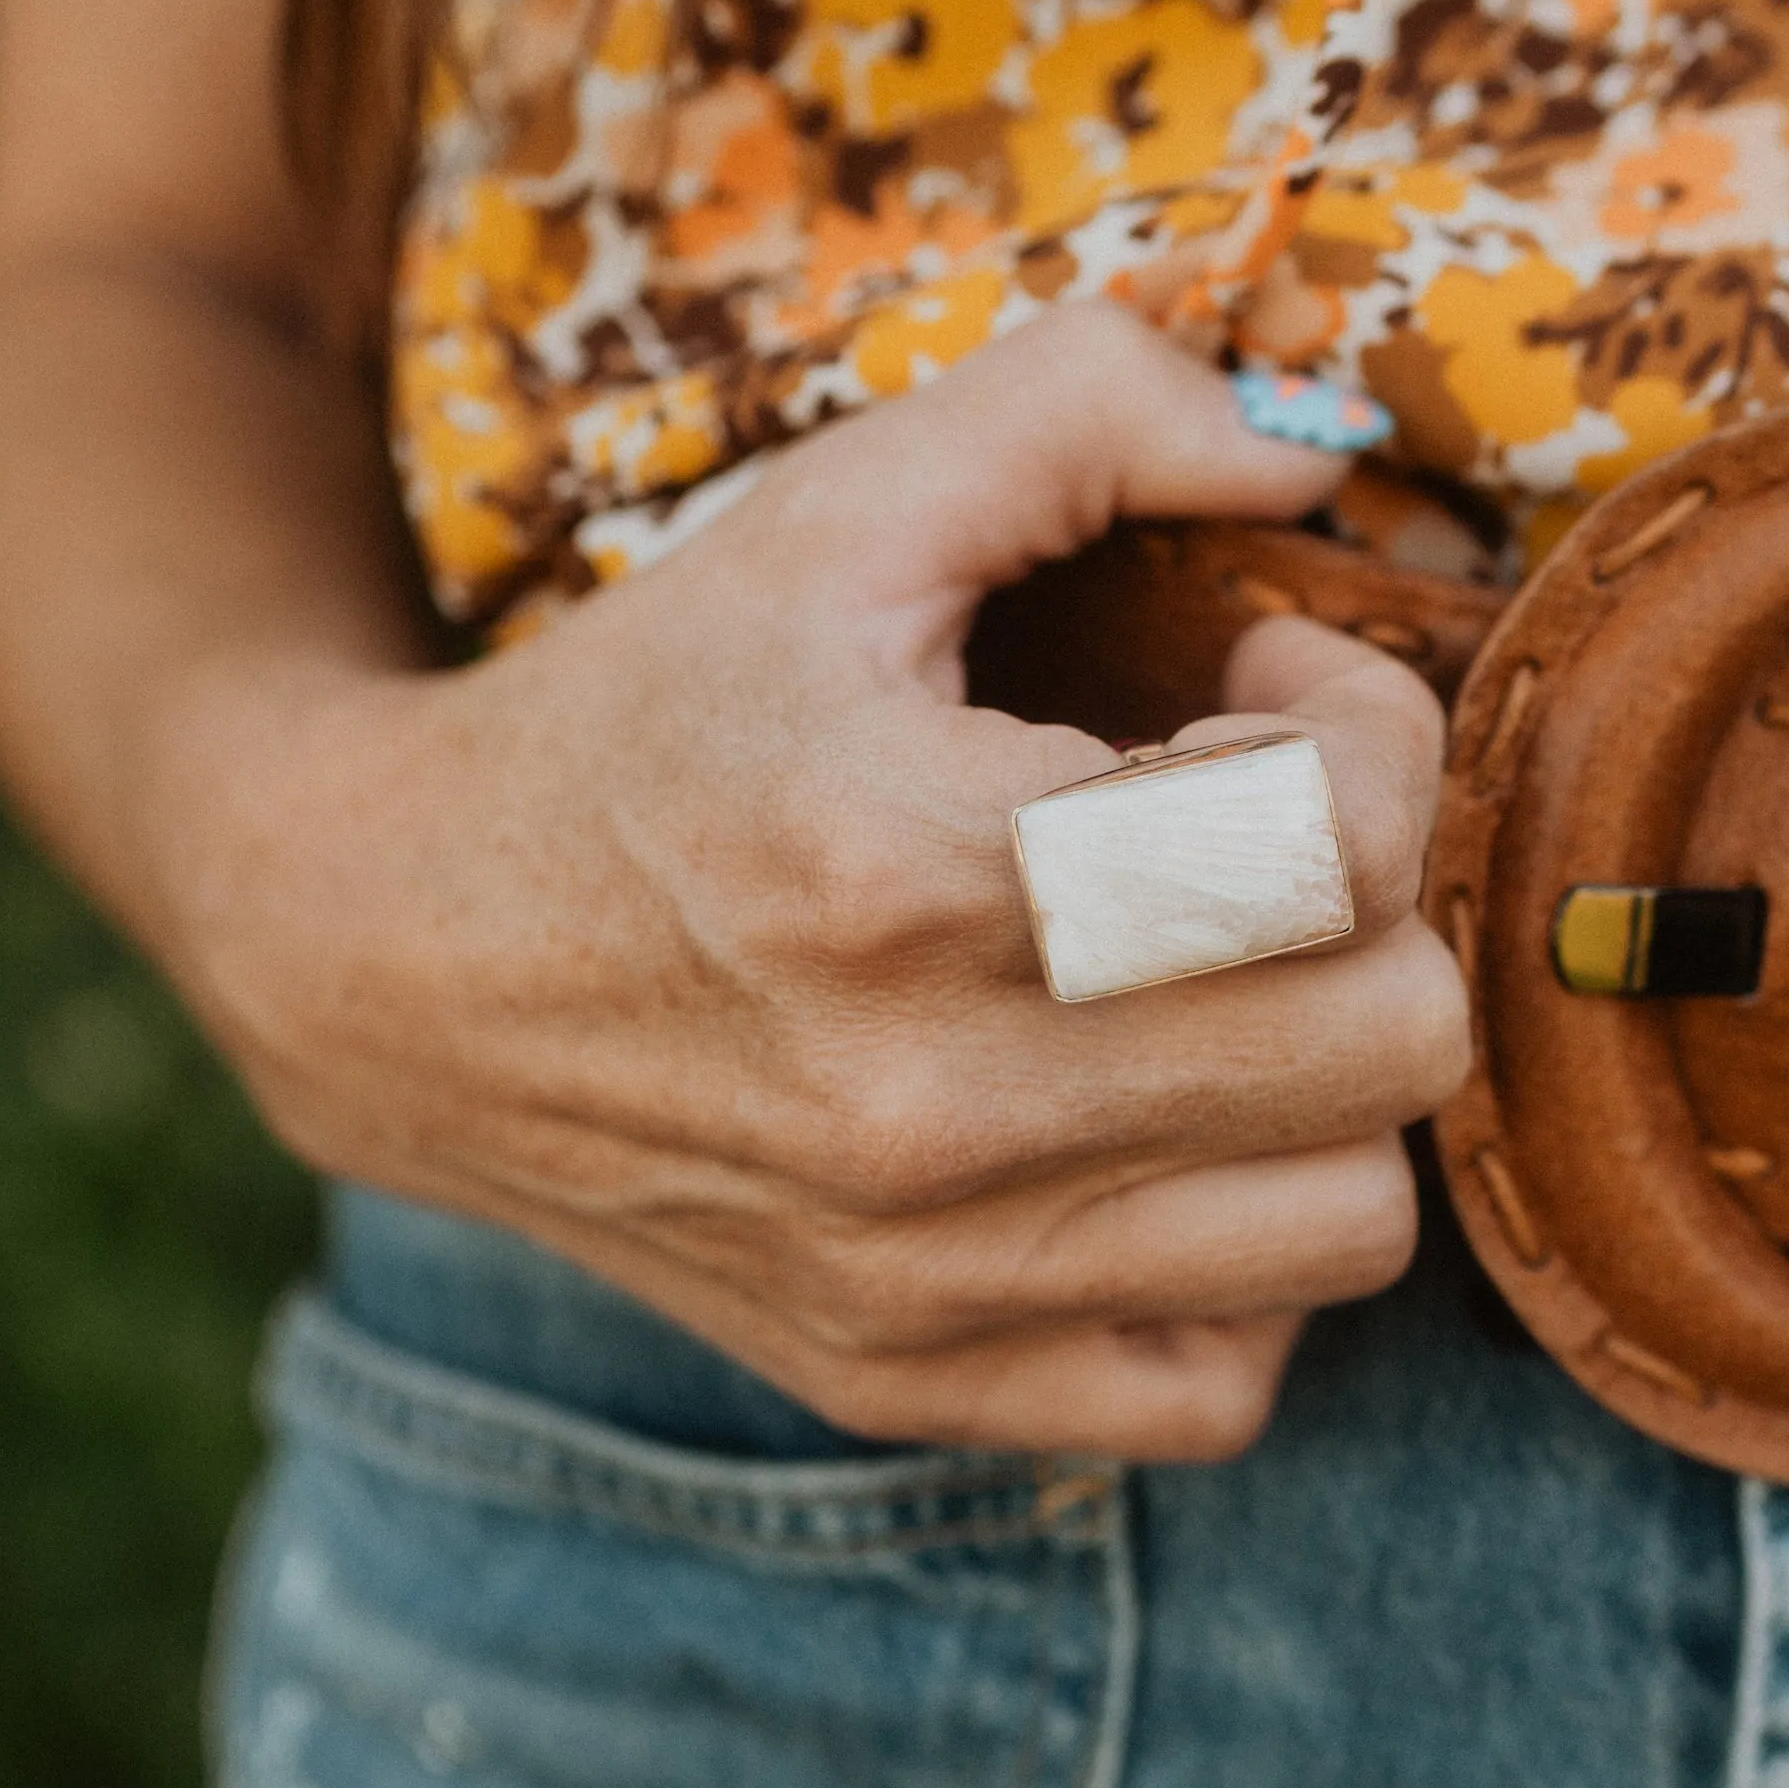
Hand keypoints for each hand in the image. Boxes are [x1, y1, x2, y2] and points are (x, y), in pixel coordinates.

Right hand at [163, 306, 1470, 1459]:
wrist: (396, 962)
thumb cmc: (643, 718)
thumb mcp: (830, 507)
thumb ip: (1086, 402)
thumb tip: (1319, 448)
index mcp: (908, 867)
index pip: (1342, 846)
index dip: (1366, 728)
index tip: (1259, 692)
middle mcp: (928, 1110)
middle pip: (1391, 1043)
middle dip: (1371, 900)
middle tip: (1254, 834)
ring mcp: (924, 1280)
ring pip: (1351, 1228)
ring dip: (1326, 1088)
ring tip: (1218, 990)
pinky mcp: (911, 1382)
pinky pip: (1229, 1386)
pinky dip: (1236, 1265)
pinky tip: (1151, 1140)